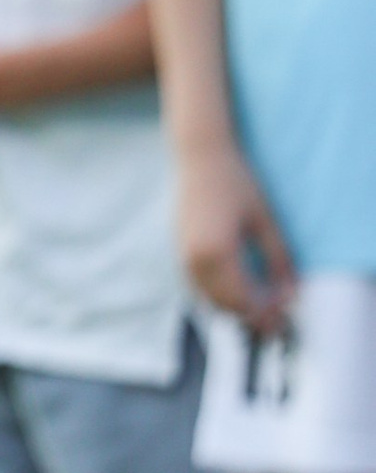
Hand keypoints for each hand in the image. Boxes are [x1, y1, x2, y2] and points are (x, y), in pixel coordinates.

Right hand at [179, 138, 296, 336]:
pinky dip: (219, 293)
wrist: (200, 157)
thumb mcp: (265, 221)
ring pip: (209, 298)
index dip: (267, 313)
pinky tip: (239, 286)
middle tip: (278, 314)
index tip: (287, 313)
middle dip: (252, 315)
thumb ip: (278, 260)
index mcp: (218, 254)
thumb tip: (291, 293)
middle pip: (225, 305)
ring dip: (234, 306)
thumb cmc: (236, 183)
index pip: (244, 301)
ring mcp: (183, 255)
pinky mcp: (180, 249)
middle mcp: (195, 260)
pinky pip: (199, 285)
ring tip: (262, 302)